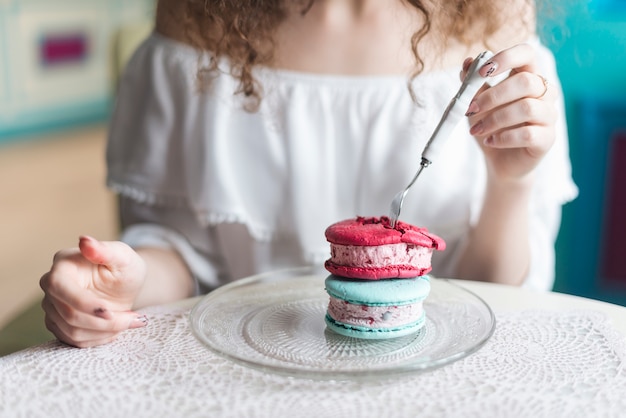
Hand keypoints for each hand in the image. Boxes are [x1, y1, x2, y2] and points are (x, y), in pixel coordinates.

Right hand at [40, 236, 147, 347]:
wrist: (125, 285)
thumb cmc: (125, 267)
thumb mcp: (123, 257)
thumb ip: (105, 250)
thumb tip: (84, 241)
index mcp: (63, 264)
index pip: (60, 288)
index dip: (84, 304)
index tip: (111, 312)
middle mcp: (51, 285)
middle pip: (68, 315)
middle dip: (105, 322)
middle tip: (134, 319)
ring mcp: (52, 306)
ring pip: (71, 331)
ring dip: (105, 332)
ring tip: (129, 321)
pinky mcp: (58, 324)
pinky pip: (74, 341)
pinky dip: (99, 339)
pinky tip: (116, 329)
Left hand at [461, 43, 556, 182]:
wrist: (499, 161)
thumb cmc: (491, 126)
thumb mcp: (477, 102)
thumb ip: (472, 83)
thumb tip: (467, 62)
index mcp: (528, 76)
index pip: (527, 54)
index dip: (506, 58)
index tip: (481, 72)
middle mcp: (544, 92)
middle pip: (526, 82)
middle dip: (493, 96)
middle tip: (470, 109)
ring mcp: (549, 115)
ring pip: (527, 108)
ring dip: (495, 119)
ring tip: (476, 130)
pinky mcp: (547, 138)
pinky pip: (528, 134)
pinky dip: (503, 138)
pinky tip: (490, 141)